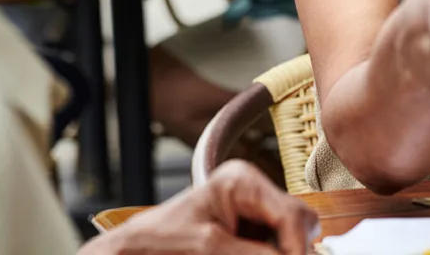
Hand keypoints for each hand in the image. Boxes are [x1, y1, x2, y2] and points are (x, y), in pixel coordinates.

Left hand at [82, 160, 318, 254]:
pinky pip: (274, 247)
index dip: (297, 247)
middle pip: (298, 226)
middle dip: (291, 250)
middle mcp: (253, 194)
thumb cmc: (158, 242)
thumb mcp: (209, 248)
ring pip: (291, 241)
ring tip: (242, 254)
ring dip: (279, 252)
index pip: (293, 214)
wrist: (131, 252)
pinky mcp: (249, 236)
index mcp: (243, 181)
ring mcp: (253, 216)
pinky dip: (270, 254)